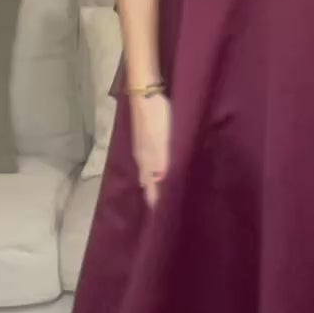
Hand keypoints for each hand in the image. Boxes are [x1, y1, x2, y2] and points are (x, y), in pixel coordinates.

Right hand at [131, 93, 170, 207]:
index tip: (166, 218)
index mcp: (146, 164)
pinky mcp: (146, 137)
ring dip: (157, 181)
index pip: (151, 191)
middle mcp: (142, 159)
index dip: (158, 204)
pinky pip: (151, 160)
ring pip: (148, 171)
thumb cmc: (156, 121)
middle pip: (148, 183)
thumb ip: (164, 168)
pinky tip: (165, 165)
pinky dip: (157, 168)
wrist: (144, 94)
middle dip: (156, 195)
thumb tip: (162, 193)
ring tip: (168, 189)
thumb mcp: (163, 146)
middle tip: (171, 206)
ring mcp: (143, 148)